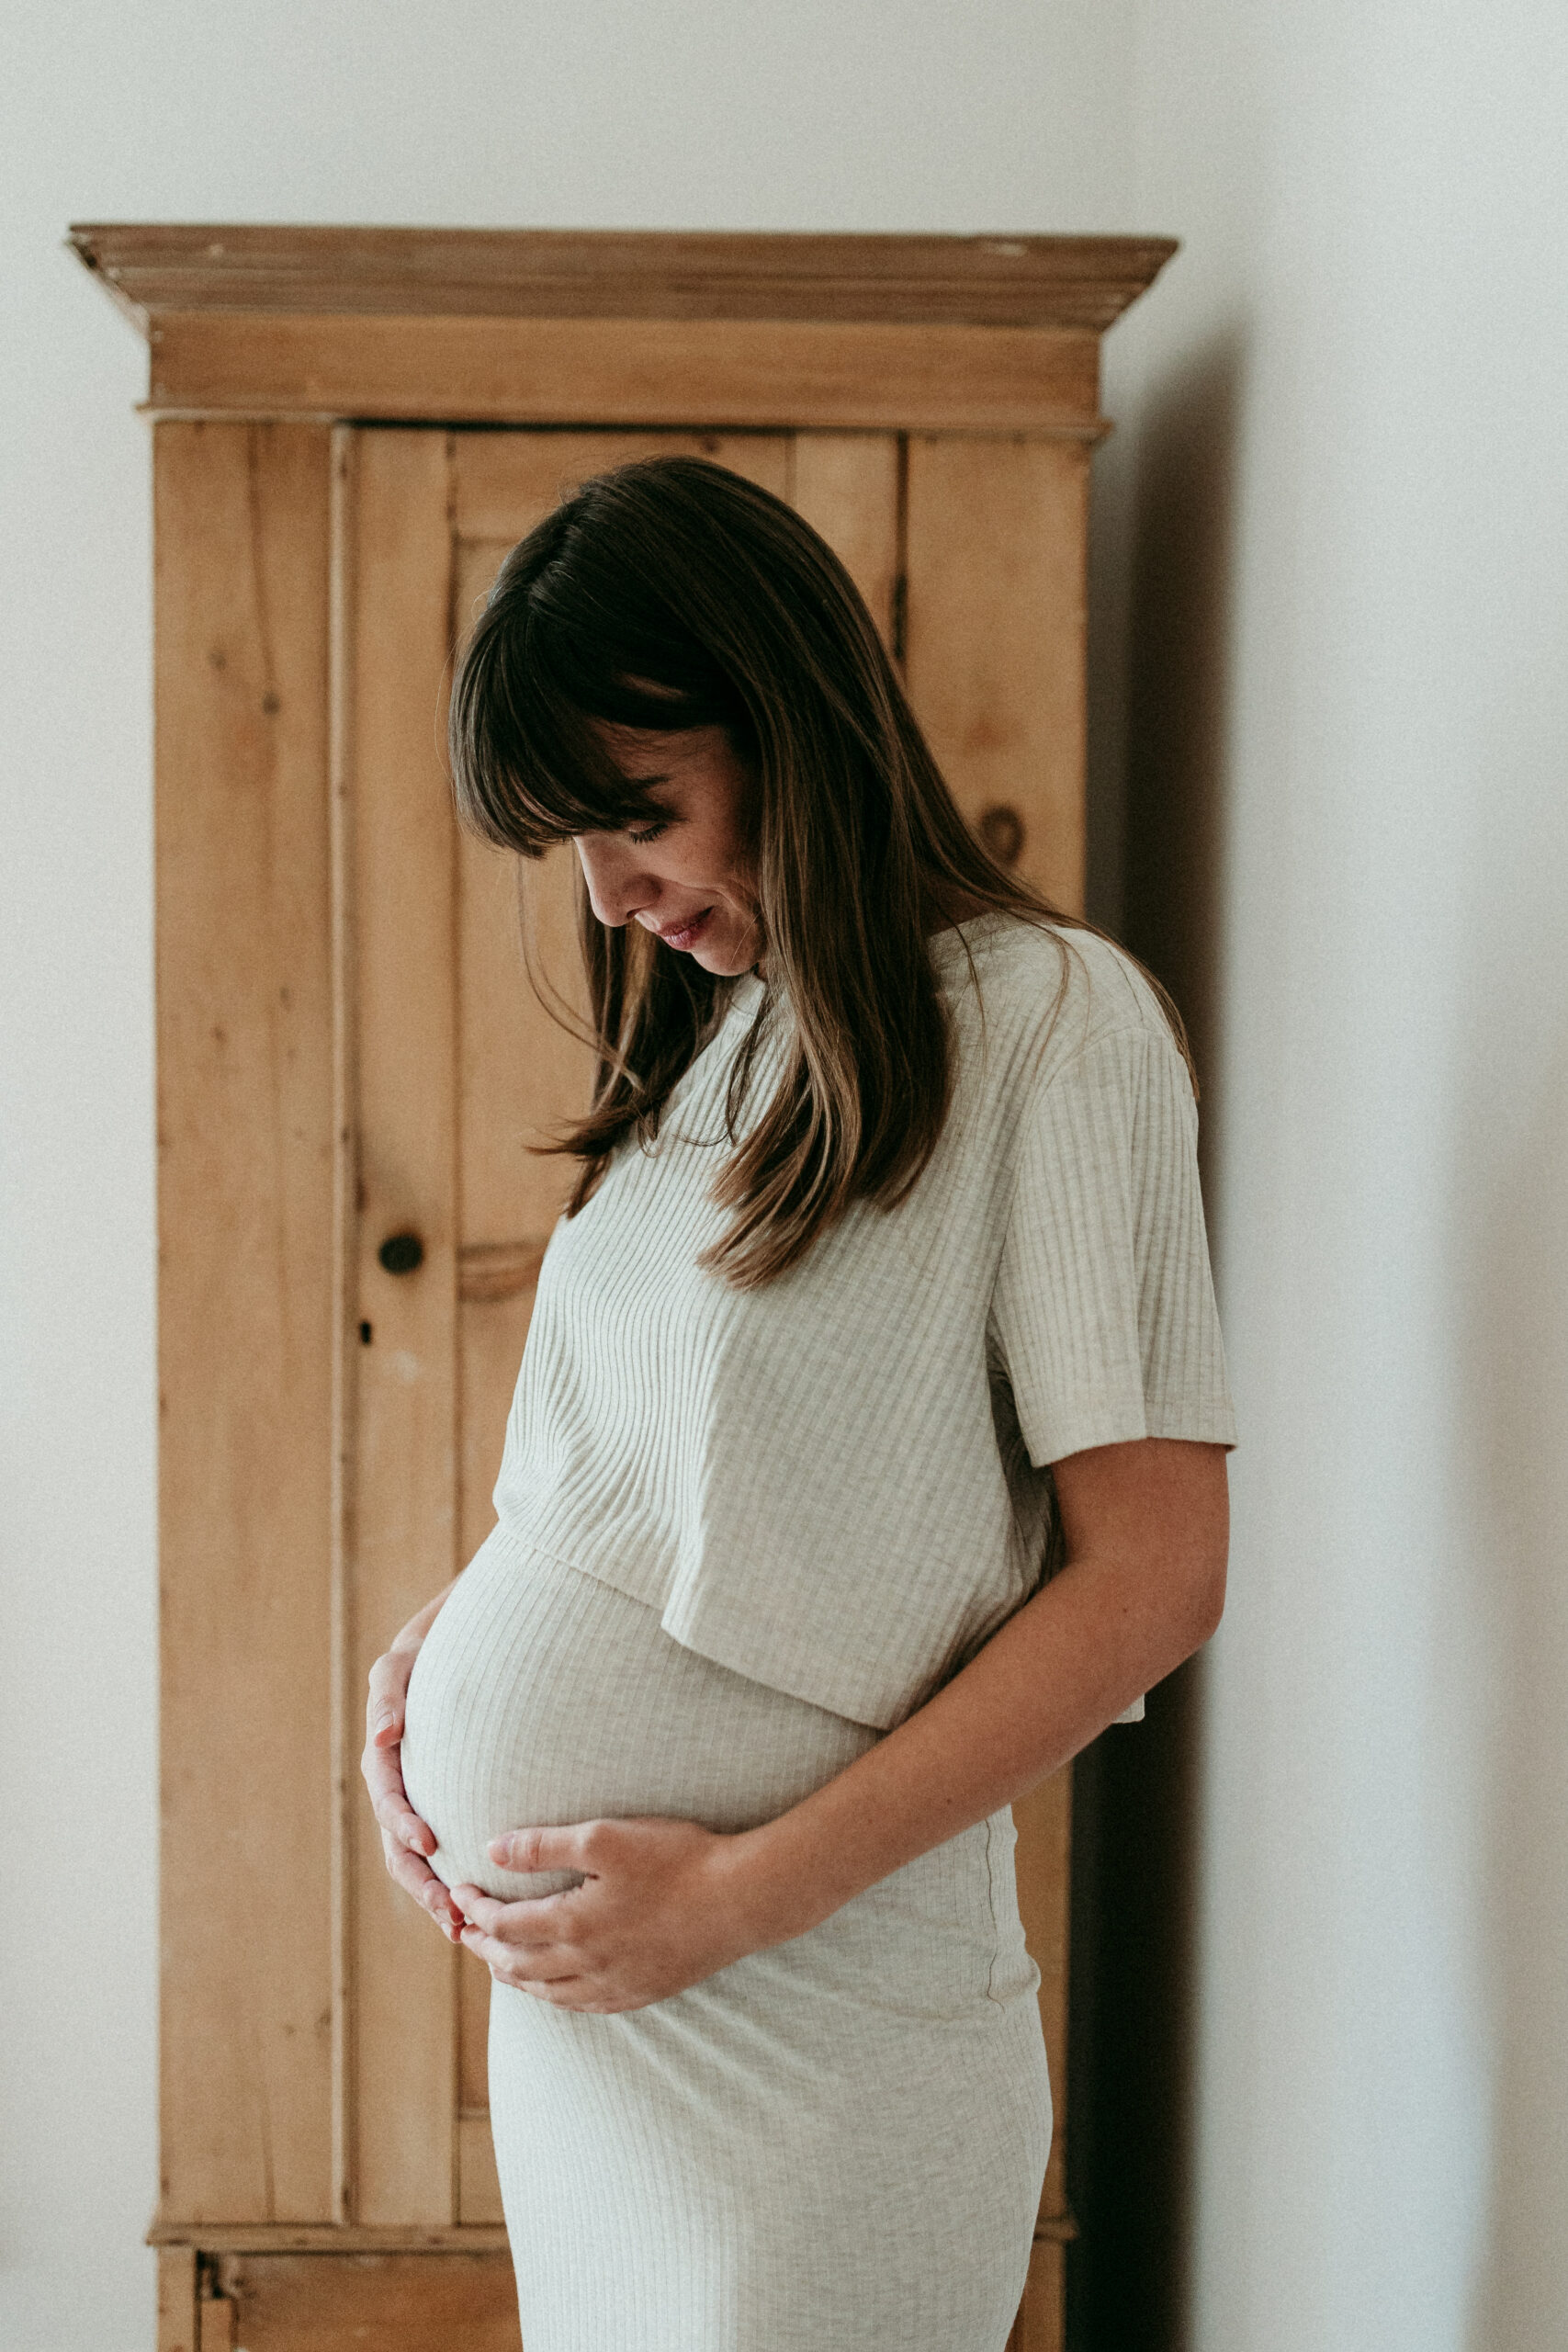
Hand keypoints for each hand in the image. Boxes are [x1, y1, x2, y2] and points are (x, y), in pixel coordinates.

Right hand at [361, 1641, 464, 1941]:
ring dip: (435, 1896)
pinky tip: (476, 1912)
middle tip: (450, 1913)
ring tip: (461, 1927)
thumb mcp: (398, 1666)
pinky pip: (442, 1855)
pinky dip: (451, 1883)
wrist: (443, 1655)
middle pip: (399, 1848)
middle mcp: (396, 1790)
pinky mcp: (438, 1812)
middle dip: (421, 1883)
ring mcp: (416, 1805)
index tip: (428, 1844)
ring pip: (418, 1863)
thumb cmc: (419, 1658)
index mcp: (383, 1761)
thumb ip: (388, 1696)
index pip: (388, 1799)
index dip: (403, 1823)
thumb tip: (383, 1735)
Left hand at [453, 1817, 767, 2012]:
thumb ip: (543, 1846)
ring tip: (498, 1960)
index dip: (475, 1909)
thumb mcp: (605, 1837)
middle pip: (516, 1966)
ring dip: (513, 1976)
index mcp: (573, 1925)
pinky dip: (554, 1996)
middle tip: (464, 1930)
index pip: (504, 1925)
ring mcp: (615, 1985)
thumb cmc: (676, 1859)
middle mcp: (587, 1965)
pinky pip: (582, 2006)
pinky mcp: (642, 1992)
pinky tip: (555, 1987)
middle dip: (484, 1946)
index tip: (458, 1891)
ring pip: (546, 1993)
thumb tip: (491, 1849)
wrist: (741, 1899)